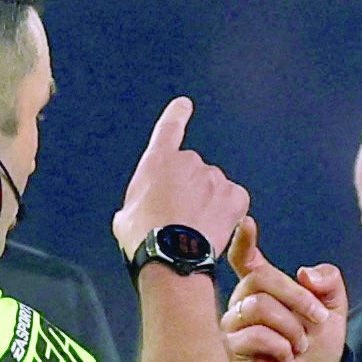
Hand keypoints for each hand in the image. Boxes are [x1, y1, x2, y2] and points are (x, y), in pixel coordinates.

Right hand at [113, 97, 249, 255]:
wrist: (171, 257)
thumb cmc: (143, 239)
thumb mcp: (126, 216)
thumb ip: (139, 201)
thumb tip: (143, 210)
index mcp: (158, 161)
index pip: (169, 129)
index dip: (177, 115)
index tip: (184, 104)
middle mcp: (188, 161)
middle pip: (193, 173)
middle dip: (190, 192)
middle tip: (179, 221)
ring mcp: (214, 177)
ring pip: (214, 189)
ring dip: (208, 205)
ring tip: (194, 232)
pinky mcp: (235, 195)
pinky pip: (234, 202)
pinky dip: (228, 215)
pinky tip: (213, 231)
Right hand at [222, 218, 347, 361]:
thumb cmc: (317, 348)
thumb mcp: (332, 309)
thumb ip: (328, 282)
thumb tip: (307, 274)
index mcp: (263, 289)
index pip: (246, 260)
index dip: (243, 241)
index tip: (247, 222)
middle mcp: (242, 303)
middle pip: (261, 279)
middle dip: (297, 298)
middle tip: (317, 320)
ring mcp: (233, 327)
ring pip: (259, 306)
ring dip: (291, 328)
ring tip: (299, 346)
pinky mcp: (230, 351)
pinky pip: (256, 334)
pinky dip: (280, 347)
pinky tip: (283, 359)